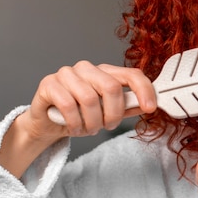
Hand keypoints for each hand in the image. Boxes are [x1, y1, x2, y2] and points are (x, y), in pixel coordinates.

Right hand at [30, 61, 156, 138]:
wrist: (47, 123)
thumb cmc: (79, 115)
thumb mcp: (107, 112)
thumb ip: (127, 107)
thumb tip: (149, 105)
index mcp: (105, 72)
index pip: (131, 74)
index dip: (144, 90)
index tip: (151, 108)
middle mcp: (87, 68)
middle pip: (111, 87)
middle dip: (113, 114)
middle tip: (108, 126)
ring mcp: (67, 74)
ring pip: (90, 99)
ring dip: (92, 123)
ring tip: (88, 129)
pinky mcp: (49, 84)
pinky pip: (68, 105)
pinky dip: (75, 123)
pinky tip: (74, 128)